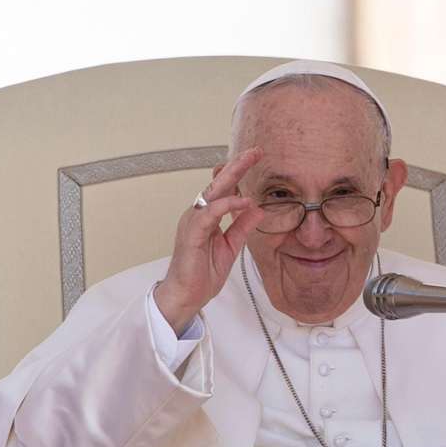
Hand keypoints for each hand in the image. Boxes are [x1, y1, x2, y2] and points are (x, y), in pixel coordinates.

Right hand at [154, 147, 265, 333]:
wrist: (187, 295)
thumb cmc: (203, 273)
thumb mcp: (231, 246)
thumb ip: (242, 226)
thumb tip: (258, 208)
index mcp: (207, 216)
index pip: (224, 189)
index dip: (238, 172)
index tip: (255, 158)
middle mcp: (198, 214)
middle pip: (218, 183)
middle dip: (237, 165)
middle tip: (256, 151)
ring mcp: (193, 221)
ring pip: (213, 192)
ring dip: (232, 176)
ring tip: (249, 162)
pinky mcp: (192, 233)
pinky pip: (210, 213)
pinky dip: (226, 205)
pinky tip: (243, 200)